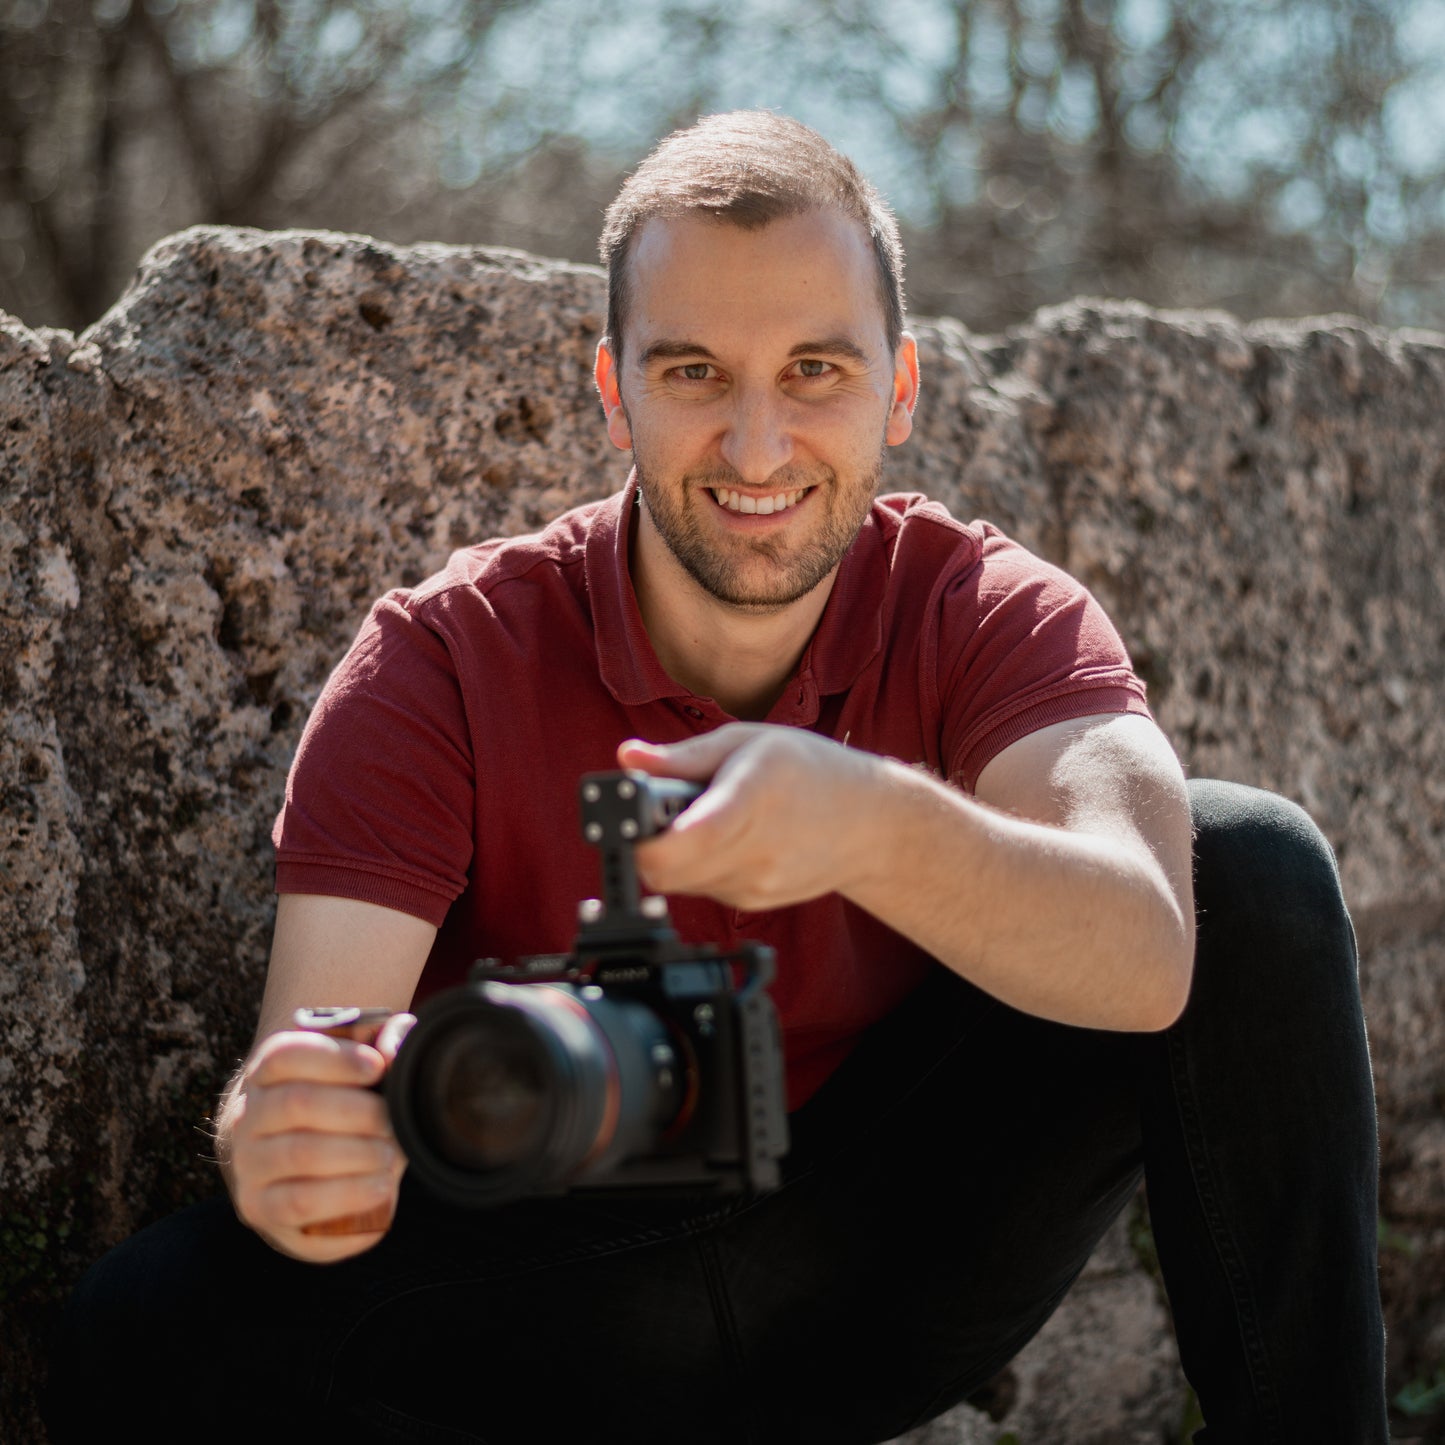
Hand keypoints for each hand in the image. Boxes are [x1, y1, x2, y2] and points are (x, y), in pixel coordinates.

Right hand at [221, 1013, 412, 1262]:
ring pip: (299, 1153)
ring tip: (391, 1154)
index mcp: (266, 1071)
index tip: (378, 1066)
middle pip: (297, 1102)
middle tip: (394, 1121)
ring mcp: (249, 1164)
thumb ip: (385, 1037)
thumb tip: (393, 1048)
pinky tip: (381, 1186)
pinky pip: (299, 1202)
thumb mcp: (362, 1064)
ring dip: (358, 1153)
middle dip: (359, 1111)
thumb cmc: (344, 1102)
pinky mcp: (258, 1208)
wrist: (303, 1164)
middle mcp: (248, 1115)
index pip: (284, 1054)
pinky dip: (348, 1195)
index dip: (335, 1058)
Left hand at [618, 724, 885, 910]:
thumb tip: (628, 757)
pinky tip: (725, 839)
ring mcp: (754, 885)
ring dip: (673, 854)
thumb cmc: (811, 772)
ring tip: (702, 819)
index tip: (631, 814)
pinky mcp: (752, 902)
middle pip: (664, 870)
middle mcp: (754, 852)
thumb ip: (683, 757)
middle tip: (660, 812)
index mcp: (751, 800)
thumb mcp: (747, 743)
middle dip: (647, 842)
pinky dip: (697, 865)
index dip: (643, 835)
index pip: (683, 840)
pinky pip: (700, 888)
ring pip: (676, 882)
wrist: (871, 823)